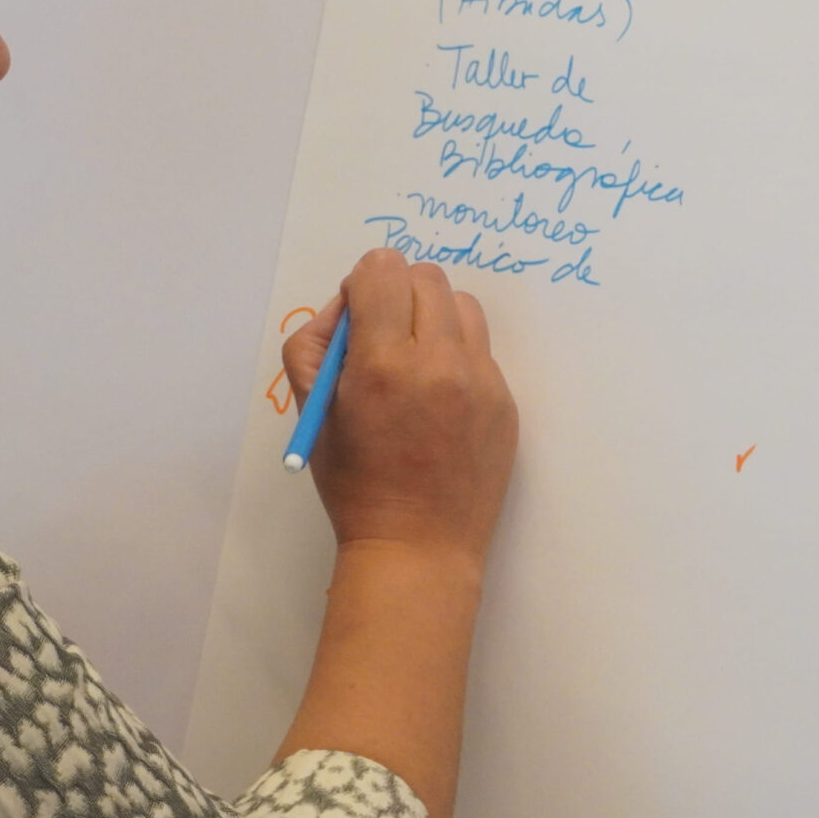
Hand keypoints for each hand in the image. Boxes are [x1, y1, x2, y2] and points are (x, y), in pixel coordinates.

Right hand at [283, 249, 517, 564]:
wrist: (417, 547)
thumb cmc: (355, 484)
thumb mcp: (312, 412)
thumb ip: (315, 344)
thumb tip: (346, 306)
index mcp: (382, 365)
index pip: (383, 270)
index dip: (363, 284)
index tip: (359, 313)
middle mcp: (439, 363)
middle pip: (426, 277)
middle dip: (398, 295)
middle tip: (384, 337)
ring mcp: (482, 382)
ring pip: (462, 305)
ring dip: (435, 318)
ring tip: (417, 363)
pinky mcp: (506, 402)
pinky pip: (482, 350)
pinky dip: (458, 357)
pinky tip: (440, 401)